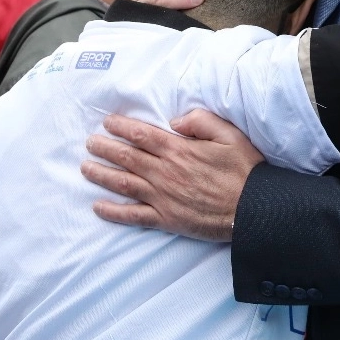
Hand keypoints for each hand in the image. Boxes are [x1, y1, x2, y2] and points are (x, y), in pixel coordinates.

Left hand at [82, 110, 262, 241]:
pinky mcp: (166, 219)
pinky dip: (113, 212)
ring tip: (85, 168)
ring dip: (102, 175)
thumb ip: (201, 121)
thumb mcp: (229, 134)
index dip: (122, 127)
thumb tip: (175, 120)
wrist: (253, 209)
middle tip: (89, 143)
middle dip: (104, 148)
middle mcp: (165, 172)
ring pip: (124, 183)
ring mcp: (163, 197)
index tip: (107, 122)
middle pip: (127, 157)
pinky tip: (98, 207)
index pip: (142, 135)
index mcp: (179, 150)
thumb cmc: (244, 170)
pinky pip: (133, 216)